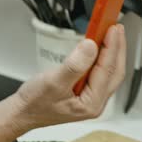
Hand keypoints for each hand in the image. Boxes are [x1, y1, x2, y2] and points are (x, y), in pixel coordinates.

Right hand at [0, 24, 125, 141]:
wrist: (24, 112)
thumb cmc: (35, 102)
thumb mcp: (53, 81)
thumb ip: (74, 65)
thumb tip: (91, 47)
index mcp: (91, 103)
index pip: (107, 70)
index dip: (112, 47)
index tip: (112, 29)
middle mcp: (95, 103)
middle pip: (114, 72)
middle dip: (117, 48)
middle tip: (116, 28)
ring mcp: (92, 98)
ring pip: (110, 73)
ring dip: (112, 53)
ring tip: (111, 34)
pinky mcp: (86, 93)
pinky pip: (101, 74)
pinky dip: (103, 59)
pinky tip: (101, 49)